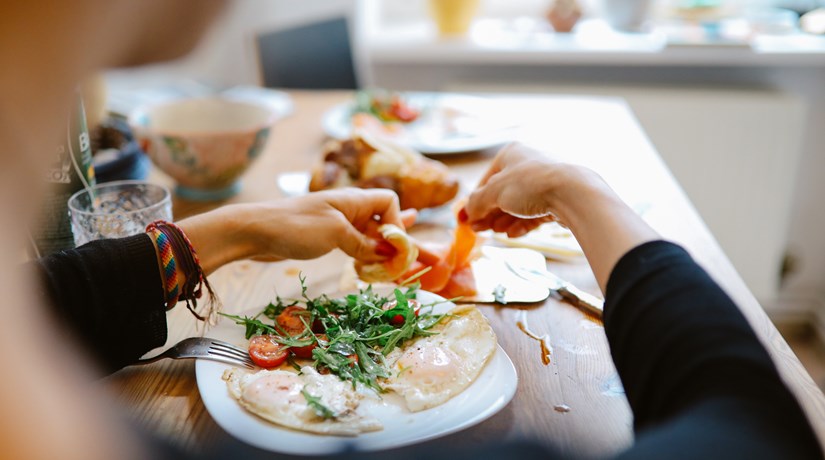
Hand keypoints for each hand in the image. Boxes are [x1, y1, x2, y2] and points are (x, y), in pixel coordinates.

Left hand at [251, 188, 403, 262]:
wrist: (256, 231)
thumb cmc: (296, 226)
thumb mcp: (336, 234)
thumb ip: (364, 244)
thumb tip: (389, 253)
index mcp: (354, 200)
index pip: (390, 203)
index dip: (398, 222)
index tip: (394, 246)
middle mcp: (350, 210)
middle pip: (384, 221)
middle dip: (397, 240)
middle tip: (414, 261)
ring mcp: (339, 224)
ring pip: (371, 235)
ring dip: (382, 250)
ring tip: (395, 268)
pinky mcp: (328, 237)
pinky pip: (355, 244)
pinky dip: (365, 255)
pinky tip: (371, 264)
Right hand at [464, 143, 563, 237]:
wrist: (573, 193)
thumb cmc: (530, 184)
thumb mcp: (494, 192)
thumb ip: (477, 203)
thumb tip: (467, 214)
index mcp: (511, 154)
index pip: (486, 179)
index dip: (474, 201)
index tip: (465, 220)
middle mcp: (528, 164)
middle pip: (501, 193)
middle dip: (489, 213)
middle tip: (477, 230)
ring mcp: (544, 182)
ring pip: (518, 205)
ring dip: (503, 220)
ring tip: (495, 233)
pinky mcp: (556, 200)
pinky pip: (533, 213)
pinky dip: (521, 224)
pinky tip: (512, 234)